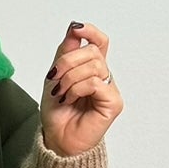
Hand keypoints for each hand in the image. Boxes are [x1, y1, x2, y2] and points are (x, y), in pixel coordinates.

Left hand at [39, 20, 122, 157]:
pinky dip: (77, 88)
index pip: (100, 42)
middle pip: (92, 51)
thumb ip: (65, 52)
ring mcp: (109, 89)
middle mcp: (103, 77)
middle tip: (55, 79)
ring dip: (70, 78)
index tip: (76, 29)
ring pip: (93, 66)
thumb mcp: (55, 76)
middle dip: (68, 62)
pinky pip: (95, 82)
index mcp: (91, 69)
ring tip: (61, 93)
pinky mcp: (113, 102)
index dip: (90, 32)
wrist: (57, 139)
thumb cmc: (57, 113)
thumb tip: (74, 28)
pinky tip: (69, 99)